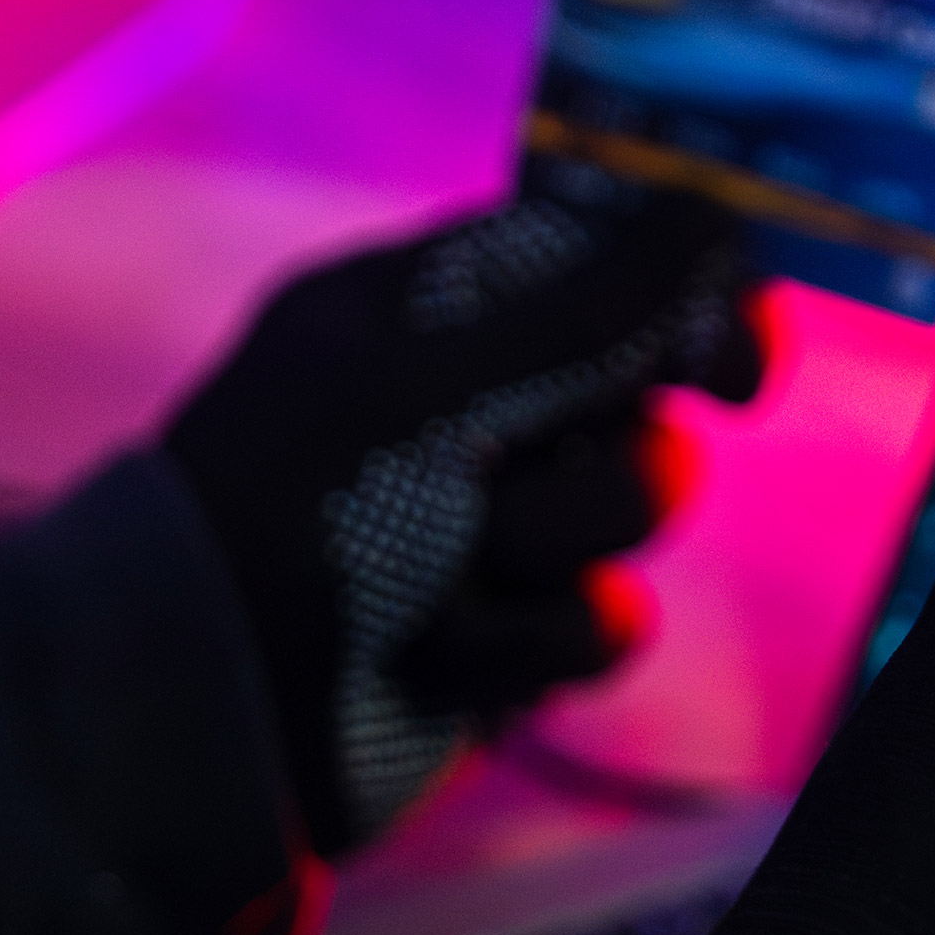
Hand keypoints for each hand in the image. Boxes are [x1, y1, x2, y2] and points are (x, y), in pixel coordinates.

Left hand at [165, 171, 762, 851]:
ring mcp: (495, 520)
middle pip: (644, 393)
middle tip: (506, 484)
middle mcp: (472, 402)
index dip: (683, 303)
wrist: (204, 718)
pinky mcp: (514, 632)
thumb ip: (590, 311)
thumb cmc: (290, 521)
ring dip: (552, 553)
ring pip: (635, 511)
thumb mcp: (431, 393)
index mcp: (431, 309)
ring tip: (444, 586)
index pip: (603, 263)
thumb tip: (715, 217)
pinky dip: (537, 644)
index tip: (731, 366)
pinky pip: (607, 622)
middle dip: (595, 457)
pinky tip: (450, 658)